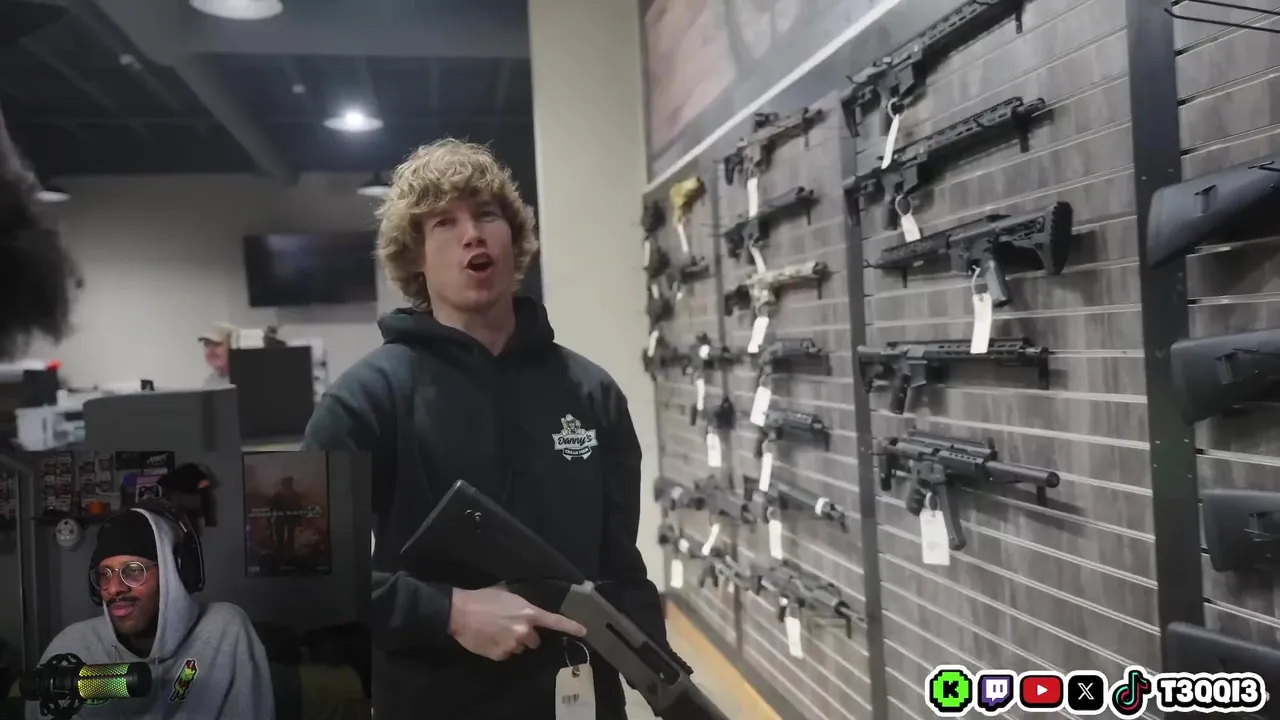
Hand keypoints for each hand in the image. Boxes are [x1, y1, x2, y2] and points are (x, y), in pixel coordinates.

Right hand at [448, 586, 586, 660]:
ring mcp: (512, 645)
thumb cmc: (482, 598)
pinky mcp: (499, 655)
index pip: (554, 621)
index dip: (570, 626)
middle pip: (534, 640)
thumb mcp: (506, 594)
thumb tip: (525, 606)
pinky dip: (499, 649)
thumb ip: (520, 603)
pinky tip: (489, 639)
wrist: (459, 613)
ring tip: (496, 631)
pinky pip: (505, 654)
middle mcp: (524, 631)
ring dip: (512, 642)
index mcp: (528, 612)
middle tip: (509, 626)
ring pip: (518, 648)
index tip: (584, 631)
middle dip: (526, 635)